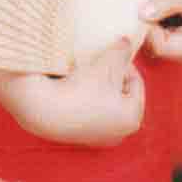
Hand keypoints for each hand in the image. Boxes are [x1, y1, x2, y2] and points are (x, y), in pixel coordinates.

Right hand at [0, 36, 145, 148]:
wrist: (45, 110)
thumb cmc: (81, 87)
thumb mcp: (106, 63)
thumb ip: (121, 51)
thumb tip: (128, 42)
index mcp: (132, 117)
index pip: (136, 83)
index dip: (125, 64)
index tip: (110, 52)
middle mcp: (120, 133)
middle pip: (121, 96)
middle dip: (112, 77)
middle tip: (100, 63)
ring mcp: (100, 138)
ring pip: (106, 105)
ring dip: (100, 88)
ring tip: (87, 73)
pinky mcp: (81, 138)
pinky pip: (91, 114)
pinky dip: (87, 100)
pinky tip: (75, 88)